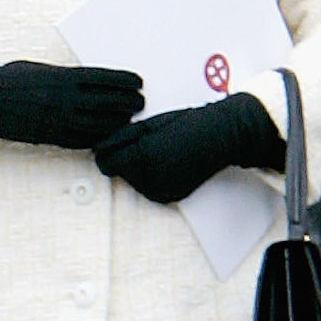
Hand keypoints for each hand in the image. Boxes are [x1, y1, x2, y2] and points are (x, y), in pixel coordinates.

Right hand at [0, 61, 144, 162]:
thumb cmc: (9, 79)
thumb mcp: (39, 68)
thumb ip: (65, 75)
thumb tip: (89, 80)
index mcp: (62, 77)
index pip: (105, 78)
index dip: (125, 80)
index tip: (138, 81)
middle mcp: (64, 99)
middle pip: (109, 102)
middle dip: (129, 103)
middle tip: (140, 103)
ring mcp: (58, 120)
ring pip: (100, 124)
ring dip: (118, 122)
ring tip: (128, 120)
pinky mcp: (50, 136)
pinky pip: (83, 140)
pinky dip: (98, 137)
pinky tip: (106, 134)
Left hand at [93, 92, 286, 204]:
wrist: (222, 137)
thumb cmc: (186, 123)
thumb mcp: (149, 124)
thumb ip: (120, 138)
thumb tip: (98, 148)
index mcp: (142, 157)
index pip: (103, 162)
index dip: (106, 150)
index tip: (117, 141)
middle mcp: (150, 179)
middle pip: (117, 172)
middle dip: (124, 158)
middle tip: (147, 142)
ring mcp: (161, 190)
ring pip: (132, 181)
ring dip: (138, 167)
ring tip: (161, 150)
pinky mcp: (170, 196)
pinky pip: (148, 188)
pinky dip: (152, 177)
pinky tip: (168, 162)